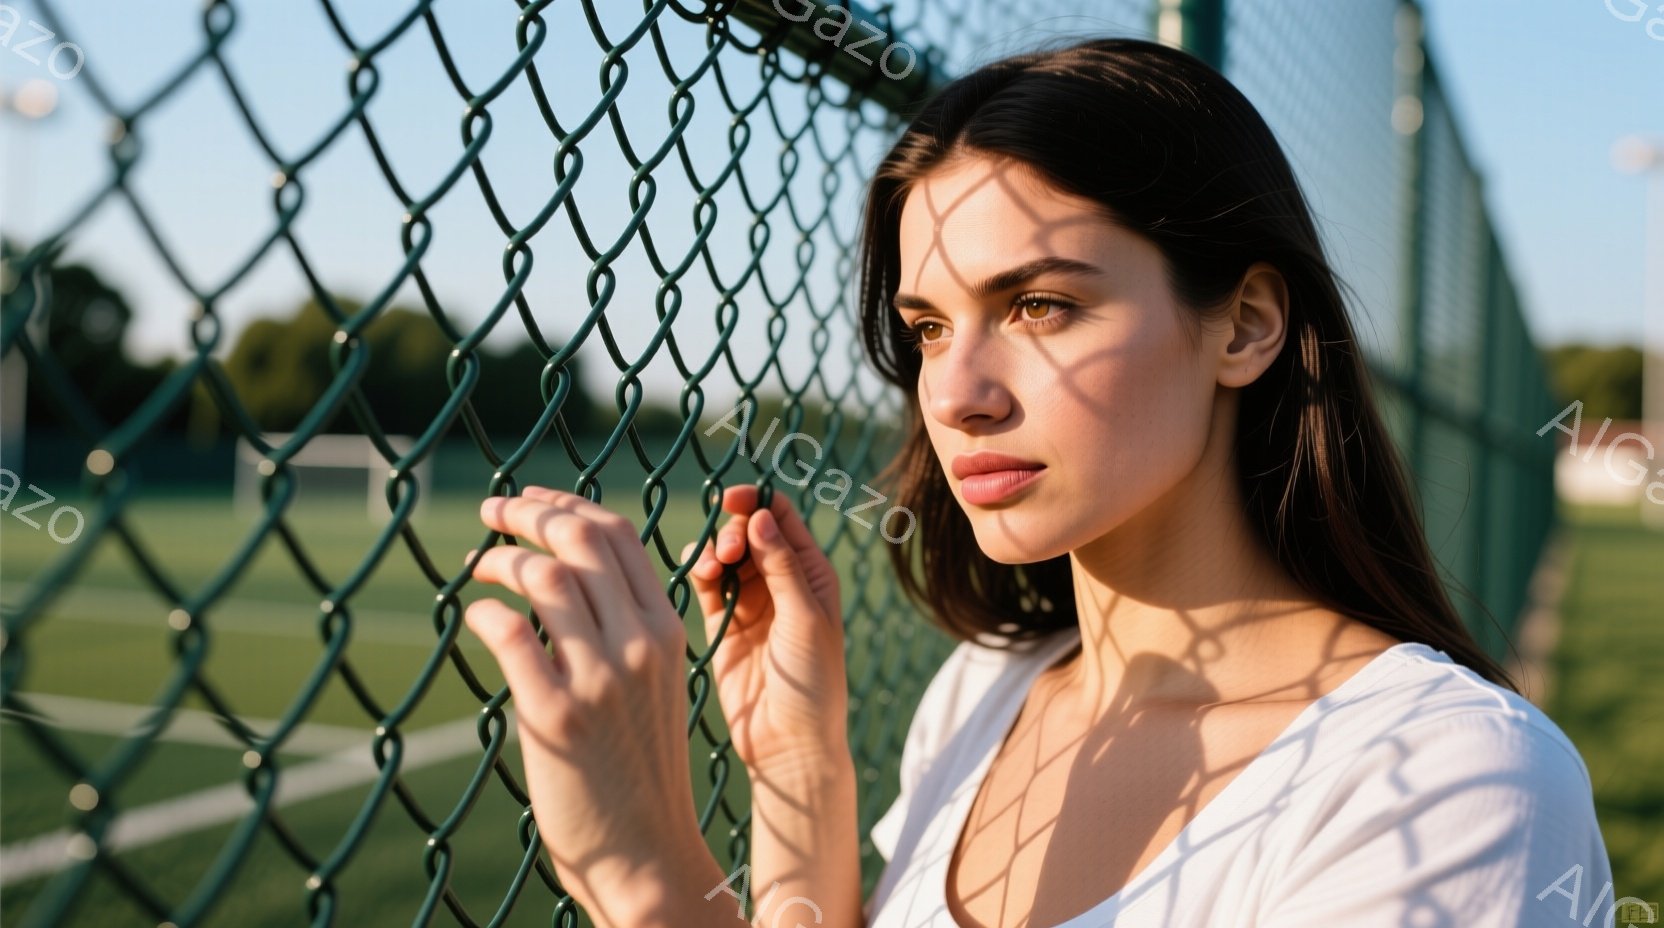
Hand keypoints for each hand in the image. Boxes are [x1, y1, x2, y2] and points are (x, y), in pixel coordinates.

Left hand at [465, 485, 703, 924]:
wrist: (647, 851)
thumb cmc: (638, 767)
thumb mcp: (649, 684)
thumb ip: (621, 630)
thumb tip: (562, 576)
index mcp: (666, 629)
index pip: (617, 535)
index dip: (566, 503)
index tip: (529, 497)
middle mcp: (640, 644)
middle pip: (580, 541)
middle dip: (526, 512)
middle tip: (490, 512)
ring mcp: (601, 679)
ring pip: (547, 578)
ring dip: (501, 558)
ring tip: (477, 565)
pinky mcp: (557, 715)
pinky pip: (512, 635)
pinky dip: (485, 612)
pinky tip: (474, 616)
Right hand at [681, 485, 848, 777]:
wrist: (788, 743)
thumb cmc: (813, 683)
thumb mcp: (804, 619)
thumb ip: (781, 567)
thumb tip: (759, 516)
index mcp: (811, 573)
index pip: (780, 518)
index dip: (756, 501)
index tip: (730, 499)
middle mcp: (779, 581)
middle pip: (747, 531)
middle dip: (731, 528)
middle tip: (726, 550)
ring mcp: (748, 602)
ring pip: (722, 555)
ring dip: (713, 550)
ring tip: (712, 566)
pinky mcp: (721, 624)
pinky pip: (706, 584)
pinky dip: (699, 572)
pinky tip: (700, 576)